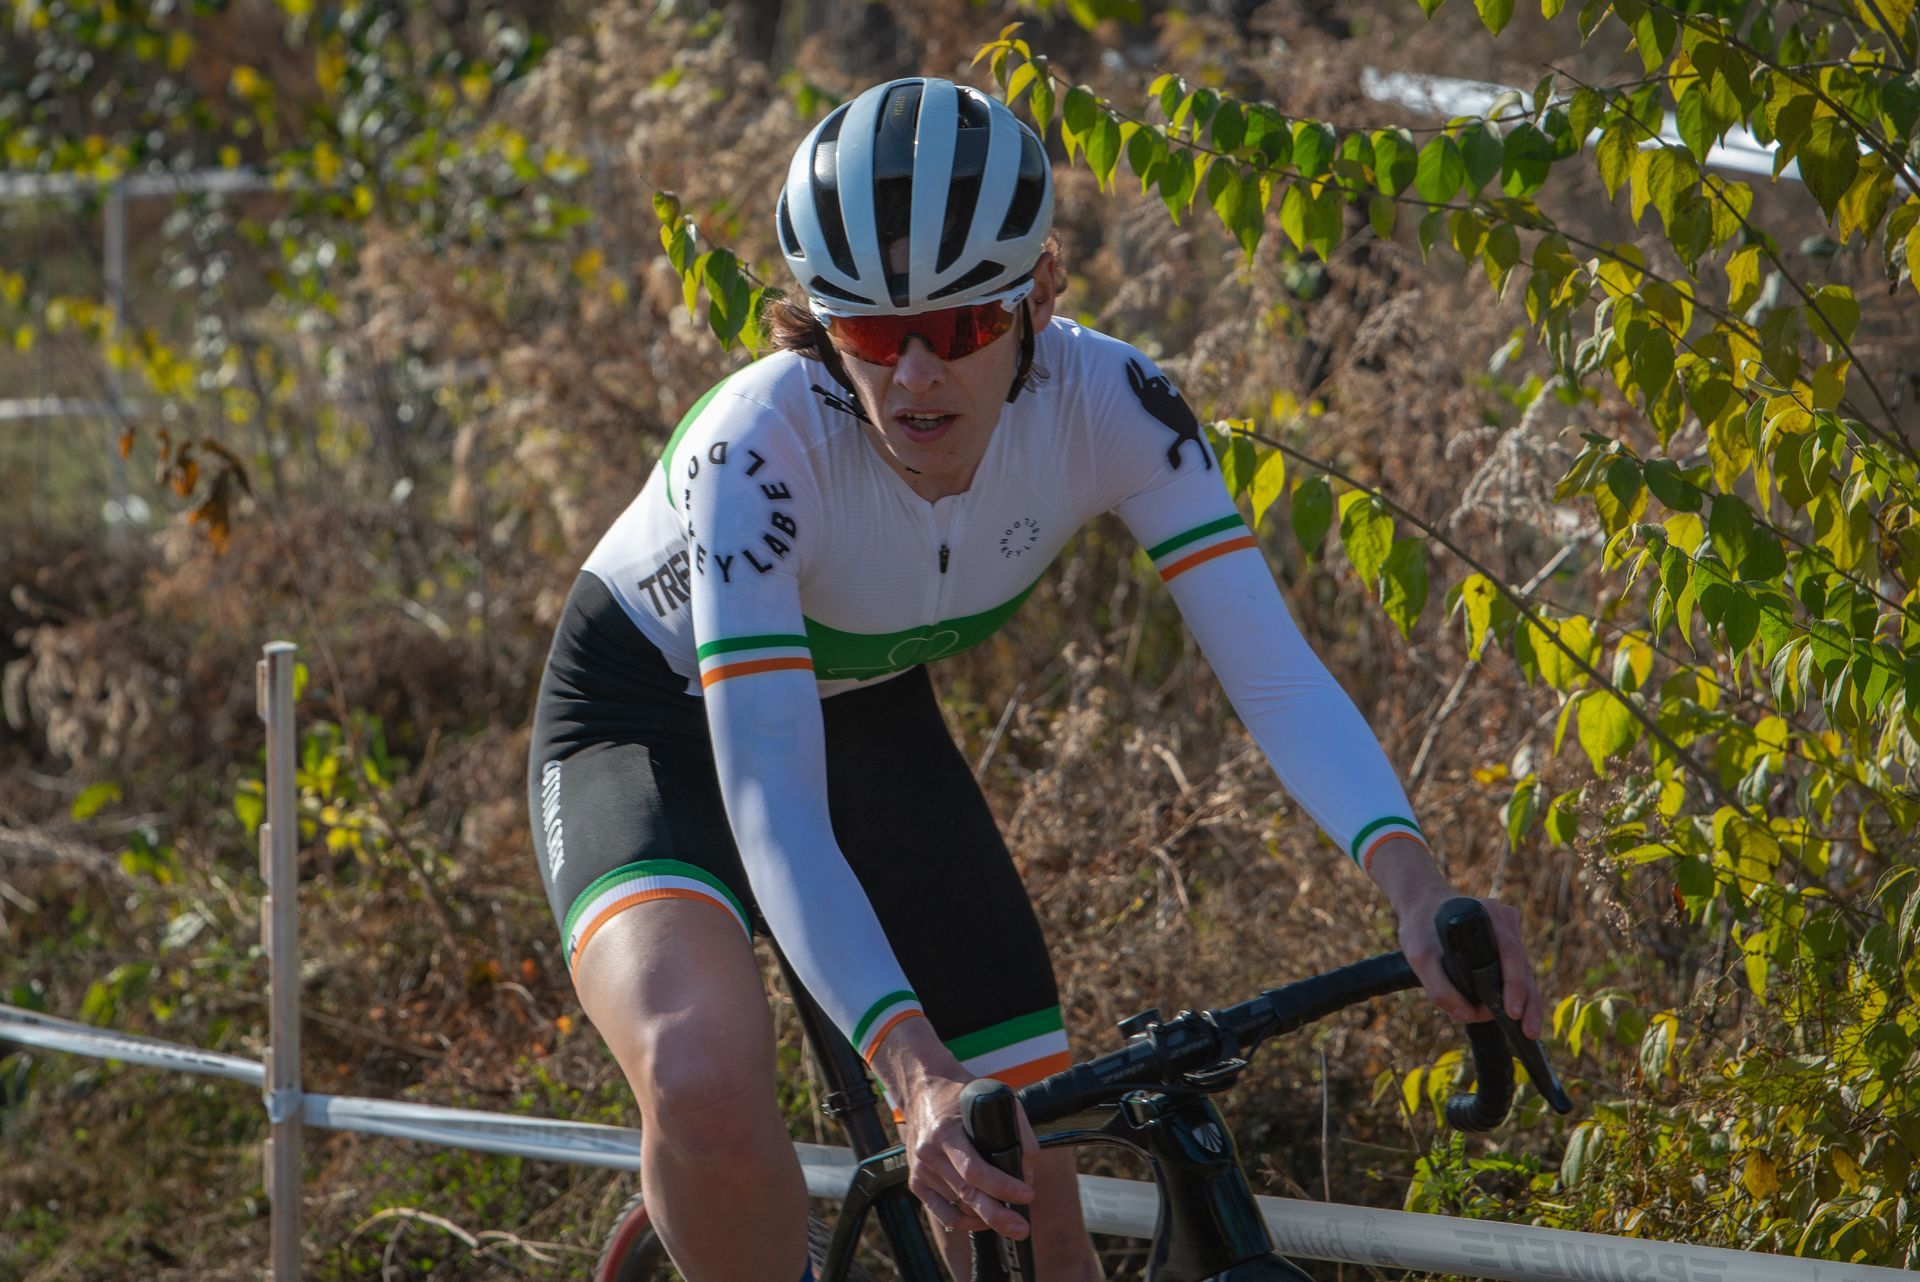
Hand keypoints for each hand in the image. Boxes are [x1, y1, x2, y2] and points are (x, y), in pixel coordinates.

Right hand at [867, 1017, 1037, 1238]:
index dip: (1003, 1186)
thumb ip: (1017, 1132)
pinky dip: (965, 1222)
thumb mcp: (995, 1099)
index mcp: (946, 1131)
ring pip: (958, 1206)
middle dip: (997, 1216)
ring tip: (1008, 1220)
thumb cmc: (961, 1095)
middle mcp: (928, 1152)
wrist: (922, 1089)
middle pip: (966, 1194)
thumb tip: (1027, 1173)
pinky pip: (942, 1213)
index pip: (975, 1169)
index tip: (1027, 1194)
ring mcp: (919, 1169)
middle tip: (1021, 1229)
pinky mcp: (915, 1182)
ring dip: (985, 1216)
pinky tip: (982, 1219)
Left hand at [1368, 838, 1544, 1038]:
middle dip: (1528, 1002)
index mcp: (1489, 915)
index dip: (1514, 985)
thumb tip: (1467, 1015)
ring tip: (1529, 1032)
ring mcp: (1509, 932)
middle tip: (1530, 1032)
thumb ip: (1439, 987)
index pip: (1509, 953)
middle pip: (1523, 966)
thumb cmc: (1420, 928)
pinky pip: (1516, 971)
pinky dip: (1519, 994)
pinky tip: (1520, 1018)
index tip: (1512, 1011)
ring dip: (1527, 1002)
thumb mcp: (1419, 956)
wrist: (1422, 905)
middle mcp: (1505, 921)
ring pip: (1524, 972)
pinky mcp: (1507, 943)